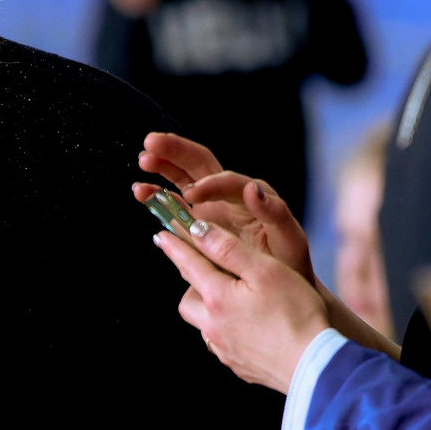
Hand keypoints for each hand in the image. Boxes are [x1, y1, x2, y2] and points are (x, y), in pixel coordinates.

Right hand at [135, 132, 315, 284]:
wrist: (281, 286)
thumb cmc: (287, 264)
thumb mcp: (290, 239)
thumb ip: (275, 213)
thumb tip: (254, 188)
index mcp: (252, 196)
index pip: (228, 180)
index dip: (210, 184)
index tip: (193, 195)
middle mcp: (229, 196)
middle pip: (201, 163)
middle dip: (176, 151)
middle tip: (152, 143)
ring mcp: (211, 207)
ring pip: (184, 177)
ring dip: (163, 166)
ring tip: (143, 160)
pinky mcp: (197, 223)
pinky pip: (174, 204)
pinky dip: (157, 195)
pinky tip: (141, 191)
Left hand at [152, 217, 330, 394]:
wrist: (314, 367)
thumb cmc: (295, 313)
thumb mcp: (264, 270)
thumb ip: (228, 249)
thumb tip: (198, 231)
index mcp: (217, 297)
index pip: (188, 264)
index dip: (174, 247)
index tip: (161, 235)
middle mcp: (214, 326)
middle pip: (189, 301)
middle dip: (194, 285)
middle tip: (212, 273)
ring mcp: (225, 350)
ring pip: (204, 325)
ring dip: (210, 310)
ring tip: (234, 301)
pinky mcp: (240, 366)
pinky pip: (223, 344)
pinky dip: (228, 331)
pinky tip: (250, 328)